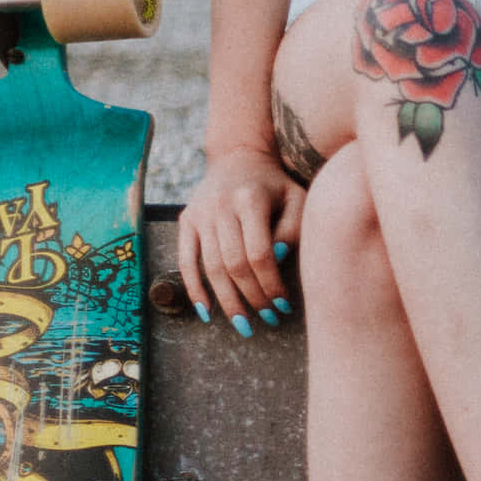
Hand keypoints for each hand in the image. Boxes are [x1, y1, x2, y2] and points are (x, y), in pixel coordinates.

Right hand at [178, 145, 304, 334]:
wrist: (238, 156)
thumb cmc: (274, 185)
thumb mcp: (295, 199)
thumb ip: (292, 230)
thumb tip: (275, 261)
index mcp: (250, 199)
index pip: (259, 253)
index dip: (271, 284)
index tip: (283, 305)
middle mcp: (221, 206)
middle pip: (234, 264)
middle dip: (252, 297)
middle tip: (267, 318)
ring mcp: (200, 214)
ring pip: (212, 267)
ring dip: (228, 301)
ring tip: (243, 324)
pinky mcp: (186, 220)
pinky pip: (186, 261)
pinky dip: (195, 289)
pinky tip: (207, 312)